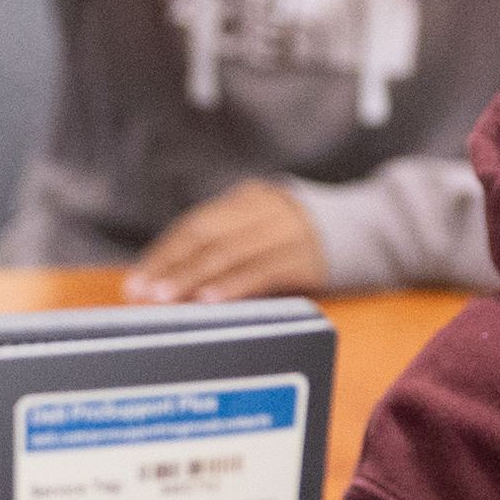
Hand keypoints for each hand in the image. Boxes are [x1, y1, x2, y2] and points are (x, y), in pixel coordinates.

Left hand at [123, 177, 330, 303]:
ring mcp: (289, 231)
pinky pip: (264, 271)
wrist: (363, 232)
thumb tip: (161, 283)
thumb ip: (218, 249)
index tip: (136, 281)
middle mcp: (265, 208)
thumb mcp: (258, 232)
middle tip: (144, 293)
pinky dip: (234, 285)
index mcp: (246, 199)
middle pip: (208, 235)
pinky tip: (211, 299)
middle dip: (172, 266)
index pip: (194, 225)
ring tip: (168, 298)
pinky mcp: (308, 257)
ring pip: (232, 252)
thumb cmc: (291, 241)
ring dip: (196, 278)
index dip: (163, 254)